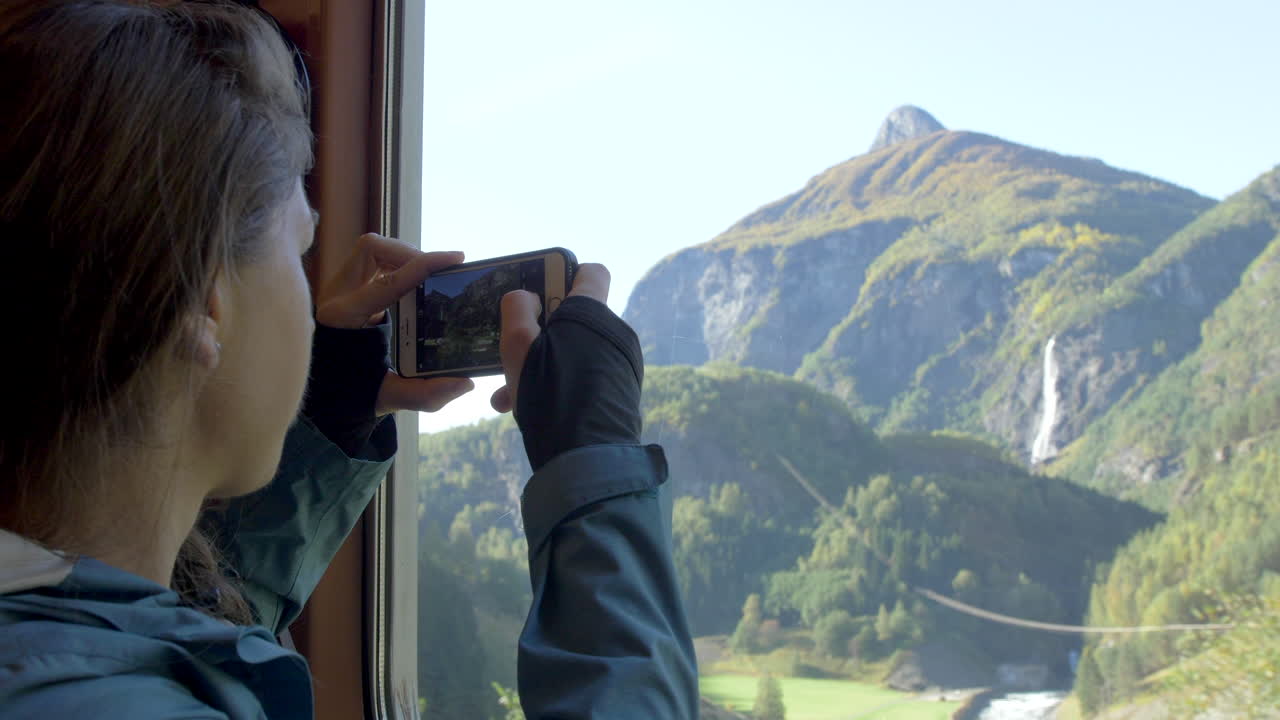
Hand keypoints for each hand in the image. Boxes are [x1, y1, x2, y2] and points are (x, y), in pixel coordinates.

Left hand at [313, 233, 474, 415]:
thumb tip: (465, 383)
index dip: (424, 265)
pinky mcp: (346, 285)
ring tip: (427, 274)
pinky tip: (412, 280)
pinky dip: (396, 263)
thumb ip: (427, 395)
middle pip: (372, 249)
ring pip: (372, 248)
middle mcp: (336, 295)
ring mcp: (339, 287)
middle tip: (439, 271)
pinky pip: (372, 259)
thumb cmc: (354, 389)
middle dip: (409, 254)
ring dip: (403, 256)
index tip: (456, 258)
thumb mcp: (389, 396)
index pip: (388, 281)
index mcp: (343, 318)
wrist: (325, 388)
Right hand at [489, 263, 611, 412]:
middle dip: (540, 334)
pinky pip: (586, 377)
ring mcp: (622, 364)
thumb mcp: (517, 344)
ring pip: (575, 353)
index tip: (539, 295)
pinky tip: (530, 411)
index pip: (591, 272)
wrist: (587, 456)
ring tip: (509, 396)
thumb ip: (518, 308)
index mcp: (592, 312)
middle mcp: (614, 333)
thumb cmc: (548, 393)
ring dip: (543, 367)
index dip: (564, 276)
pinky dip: (560, 386)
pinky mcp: (622, 391)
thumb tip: (528, 298)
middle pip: (574, 319)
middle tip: (512, 356)